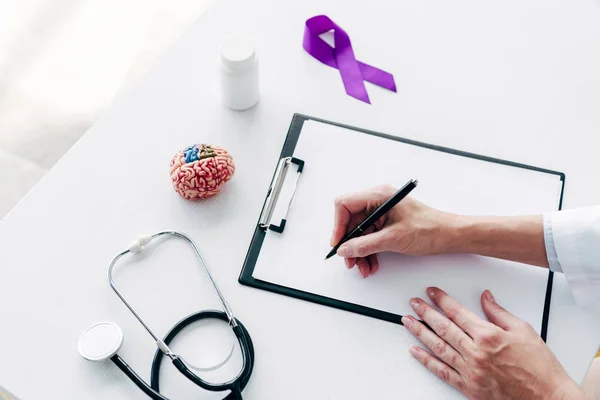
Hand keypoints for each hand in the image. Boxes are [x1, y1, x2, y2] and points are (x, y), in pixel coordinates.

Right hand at [331, 185, 455, 276]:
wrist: (450, 236)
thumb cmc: (429, 229)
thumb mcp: (393, 239)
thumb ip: (365, 245)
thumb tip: (345, 249)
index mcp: (379, 196)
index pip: (345, 205)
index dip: (338, 225)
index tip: (338, 244)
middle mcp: (378, 201)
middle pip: (350, 220)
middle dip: (349, 243)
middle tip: (350, 261)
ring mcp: (382, 212)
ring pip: (359, 232)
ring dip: (359, 250)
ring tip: (363, 267)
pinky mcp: (387, 223)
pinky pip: (370, 236)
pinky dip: (368, 251)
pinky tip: (371, 263)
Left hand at [402, 287, 584, 399]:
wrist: (548, 398)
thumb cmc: (539, 367)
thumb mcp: (523, 330)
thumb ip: (499, 312)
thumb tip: (486, 298)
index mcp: (488, 335)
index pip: (457, 312)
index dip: (442, 300)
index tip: (432, 293)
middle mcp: (476, 352)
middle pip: (443, 327)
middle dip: (425, 313)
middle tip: (414, 303)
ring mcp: (471, 371)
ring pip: (438, 347)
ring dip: (420, 333)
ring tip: (408, 322)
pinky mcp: (469, 387)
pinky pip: (442, 371)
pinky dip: (426, 360)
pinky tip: (415, 351)